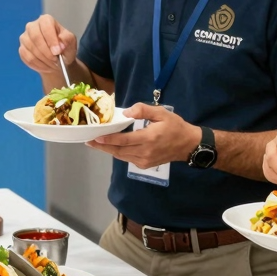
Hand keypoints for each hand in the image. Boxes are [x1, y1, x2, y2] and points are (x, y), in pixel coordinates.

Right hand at [19, 14, 77, 75]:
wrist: (57, 58)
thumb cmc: (64, 47)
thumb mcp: (71, 42)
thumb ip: (68, 40)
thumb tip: (61, 42)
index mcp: (46, 20)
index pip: (46, 26)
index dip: (51, 39)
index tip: (57, 52)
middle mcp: (32, 26)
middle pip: (35, 37)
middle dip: (46, 52)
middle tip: (55, 61)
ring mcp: (25, 38)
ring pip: (31, 49)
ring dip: (44, 60)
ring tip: (53, 64)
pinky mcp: (22, 49)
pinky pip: (27, 58)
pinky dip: (38, 65)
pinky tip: (46, 67)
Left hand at [87, 103, 201, 167]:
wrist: (188, 145)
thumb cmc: (175, 127)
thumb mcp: (162, 113)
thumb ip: (144, 110)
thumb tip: (127, 112)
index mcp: (148, 138)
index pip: (123, 140)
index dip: (108, 140)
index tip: (95, 137)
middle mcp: (144, 152)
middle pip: (118, 150)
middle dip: (102, 146)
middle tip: (88, 142)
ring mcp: (144, 160)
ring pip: (121, 156)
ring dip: (108, 150)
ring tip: (96, 144)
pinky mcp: (145, 165)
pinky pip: (127, 159)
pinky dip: (118, 153)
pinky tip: (112, 147)